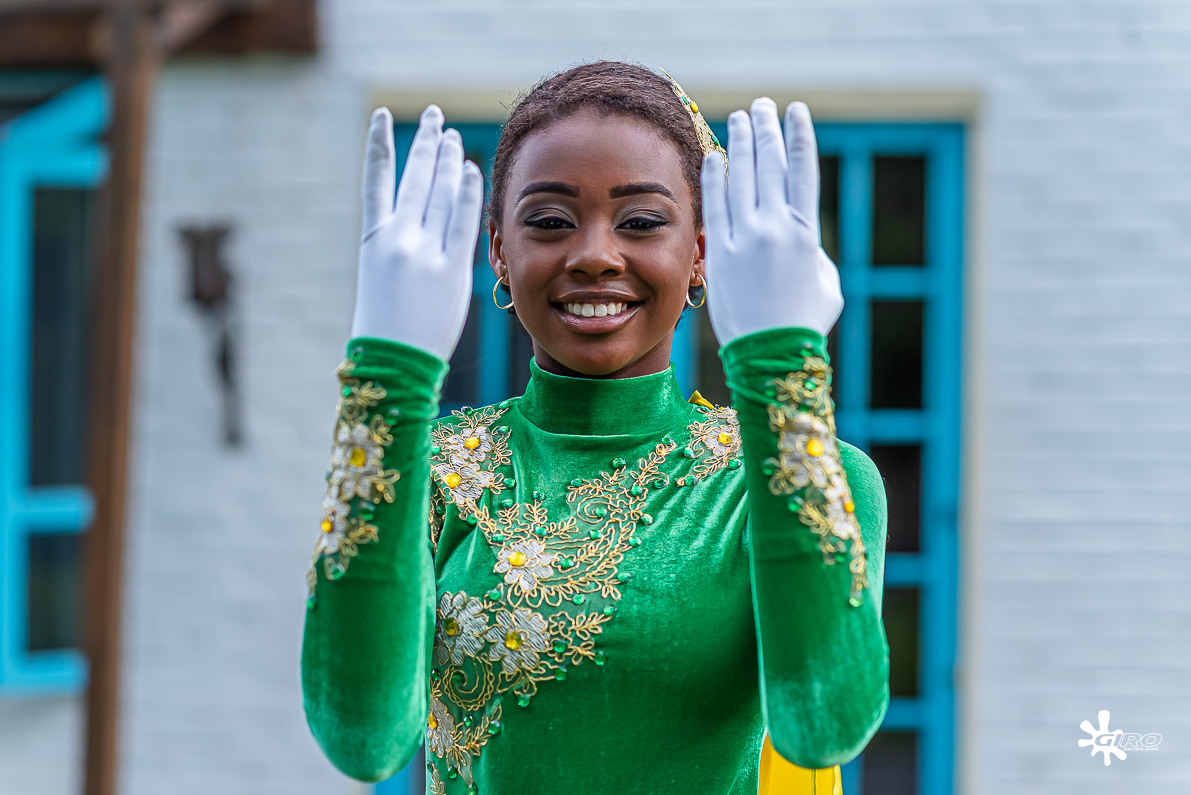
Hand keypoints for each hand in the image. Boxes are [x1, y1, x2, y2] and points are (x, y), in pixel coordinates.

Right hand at [350, 106, 483, 360]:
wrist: (394, 363)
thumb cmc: (388, 330)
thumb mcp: (382, 280)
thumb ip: (402, 248)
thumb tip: (431, 221)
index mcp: (373, 240)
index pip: (376, 180)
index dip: (379, 145)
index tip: (382, 116)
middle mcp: (397, 238)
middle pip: (414, 178)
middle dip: (426, 144)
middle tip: (435, 117)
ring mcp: (424, 251)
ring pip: (438, 193)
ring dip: (448, 161)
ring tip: (453, 137)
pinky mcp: (451, 268)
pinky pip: (461, 219)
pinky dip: (465, 191)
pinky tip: (470, 169)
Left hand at [700, 99, 842, 343]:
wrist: (771, 353)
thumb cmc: (804, 323)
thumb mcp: (825, 282)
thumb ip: (812, 251)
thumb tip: (798, 238)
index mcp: (806, 232)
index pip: (803, 171)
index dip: (799, 137)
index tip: (795, 111)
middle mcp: (775, 228)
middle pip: (771, 166)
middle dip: (767, 130)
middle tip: (762, 106)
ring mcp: (745, 239)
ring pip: (742, 178)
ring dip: (741, 144)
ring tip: (739, 117)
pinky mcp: (720, 253)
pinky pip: (716, 205)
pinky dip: (715, 178)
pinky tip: (714, 156)